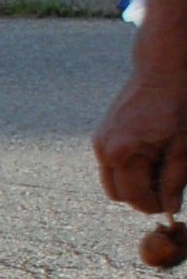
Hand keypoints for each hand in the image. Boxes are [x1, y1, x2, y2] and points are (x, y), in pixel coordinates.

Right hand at [93, 65, 186, 215]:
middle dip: (140, 196)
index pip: (133, 196)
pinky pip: (111, 163)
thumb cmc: (177, 105)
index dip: (153, 205)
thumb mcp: (183, 147)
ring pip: (112, 180)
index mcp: (124, 154)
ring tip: (159, 166)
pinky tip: (149, 152)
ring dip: (133, 181)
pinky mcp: (101, 134)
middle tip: (165, 187)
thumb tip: (169, 208)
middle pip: (117, 193)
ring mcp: (99, 142)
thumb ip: (174, 181)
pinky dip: (128, 166)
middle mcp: (105, 150)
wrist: (162, 70)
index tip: (170, 205)